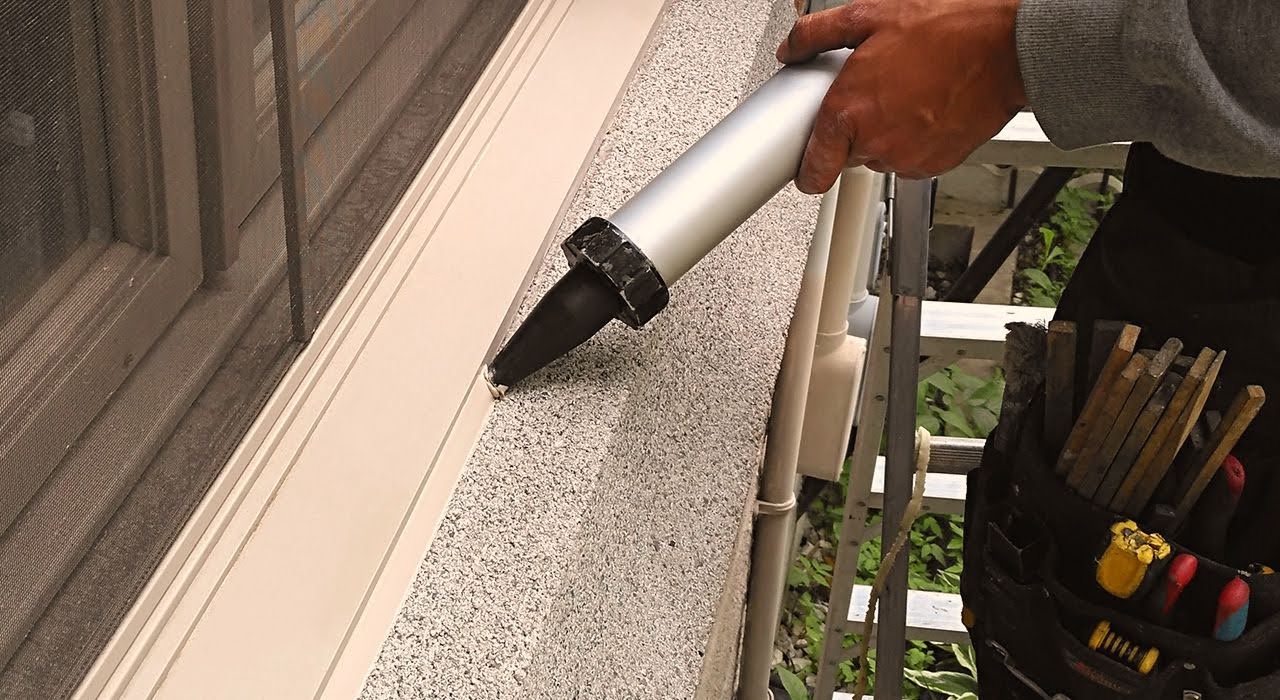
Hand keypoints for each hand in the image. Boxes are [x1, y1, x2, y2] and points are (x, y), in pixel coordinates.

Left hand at [778, 0, 1026, 192]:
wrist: (1006, 50)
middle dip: (853, 131)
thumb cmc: (947, 31)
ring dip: (885, 134)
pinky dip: (912, 139)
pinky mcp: (934, 165)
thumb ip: (818, 34)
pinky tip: (925, 107)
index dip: (807, 169)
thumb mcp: (871, 16)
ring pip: (879, 156)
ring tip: (906, 94)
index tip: (808, 166)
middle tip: (874, 94)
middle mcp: (876, 142)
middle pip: (847, 156)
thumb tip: (791, 48)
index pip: (813, 170)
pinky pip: (909, 159)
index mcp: (850, 111)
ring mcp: (907, 157)